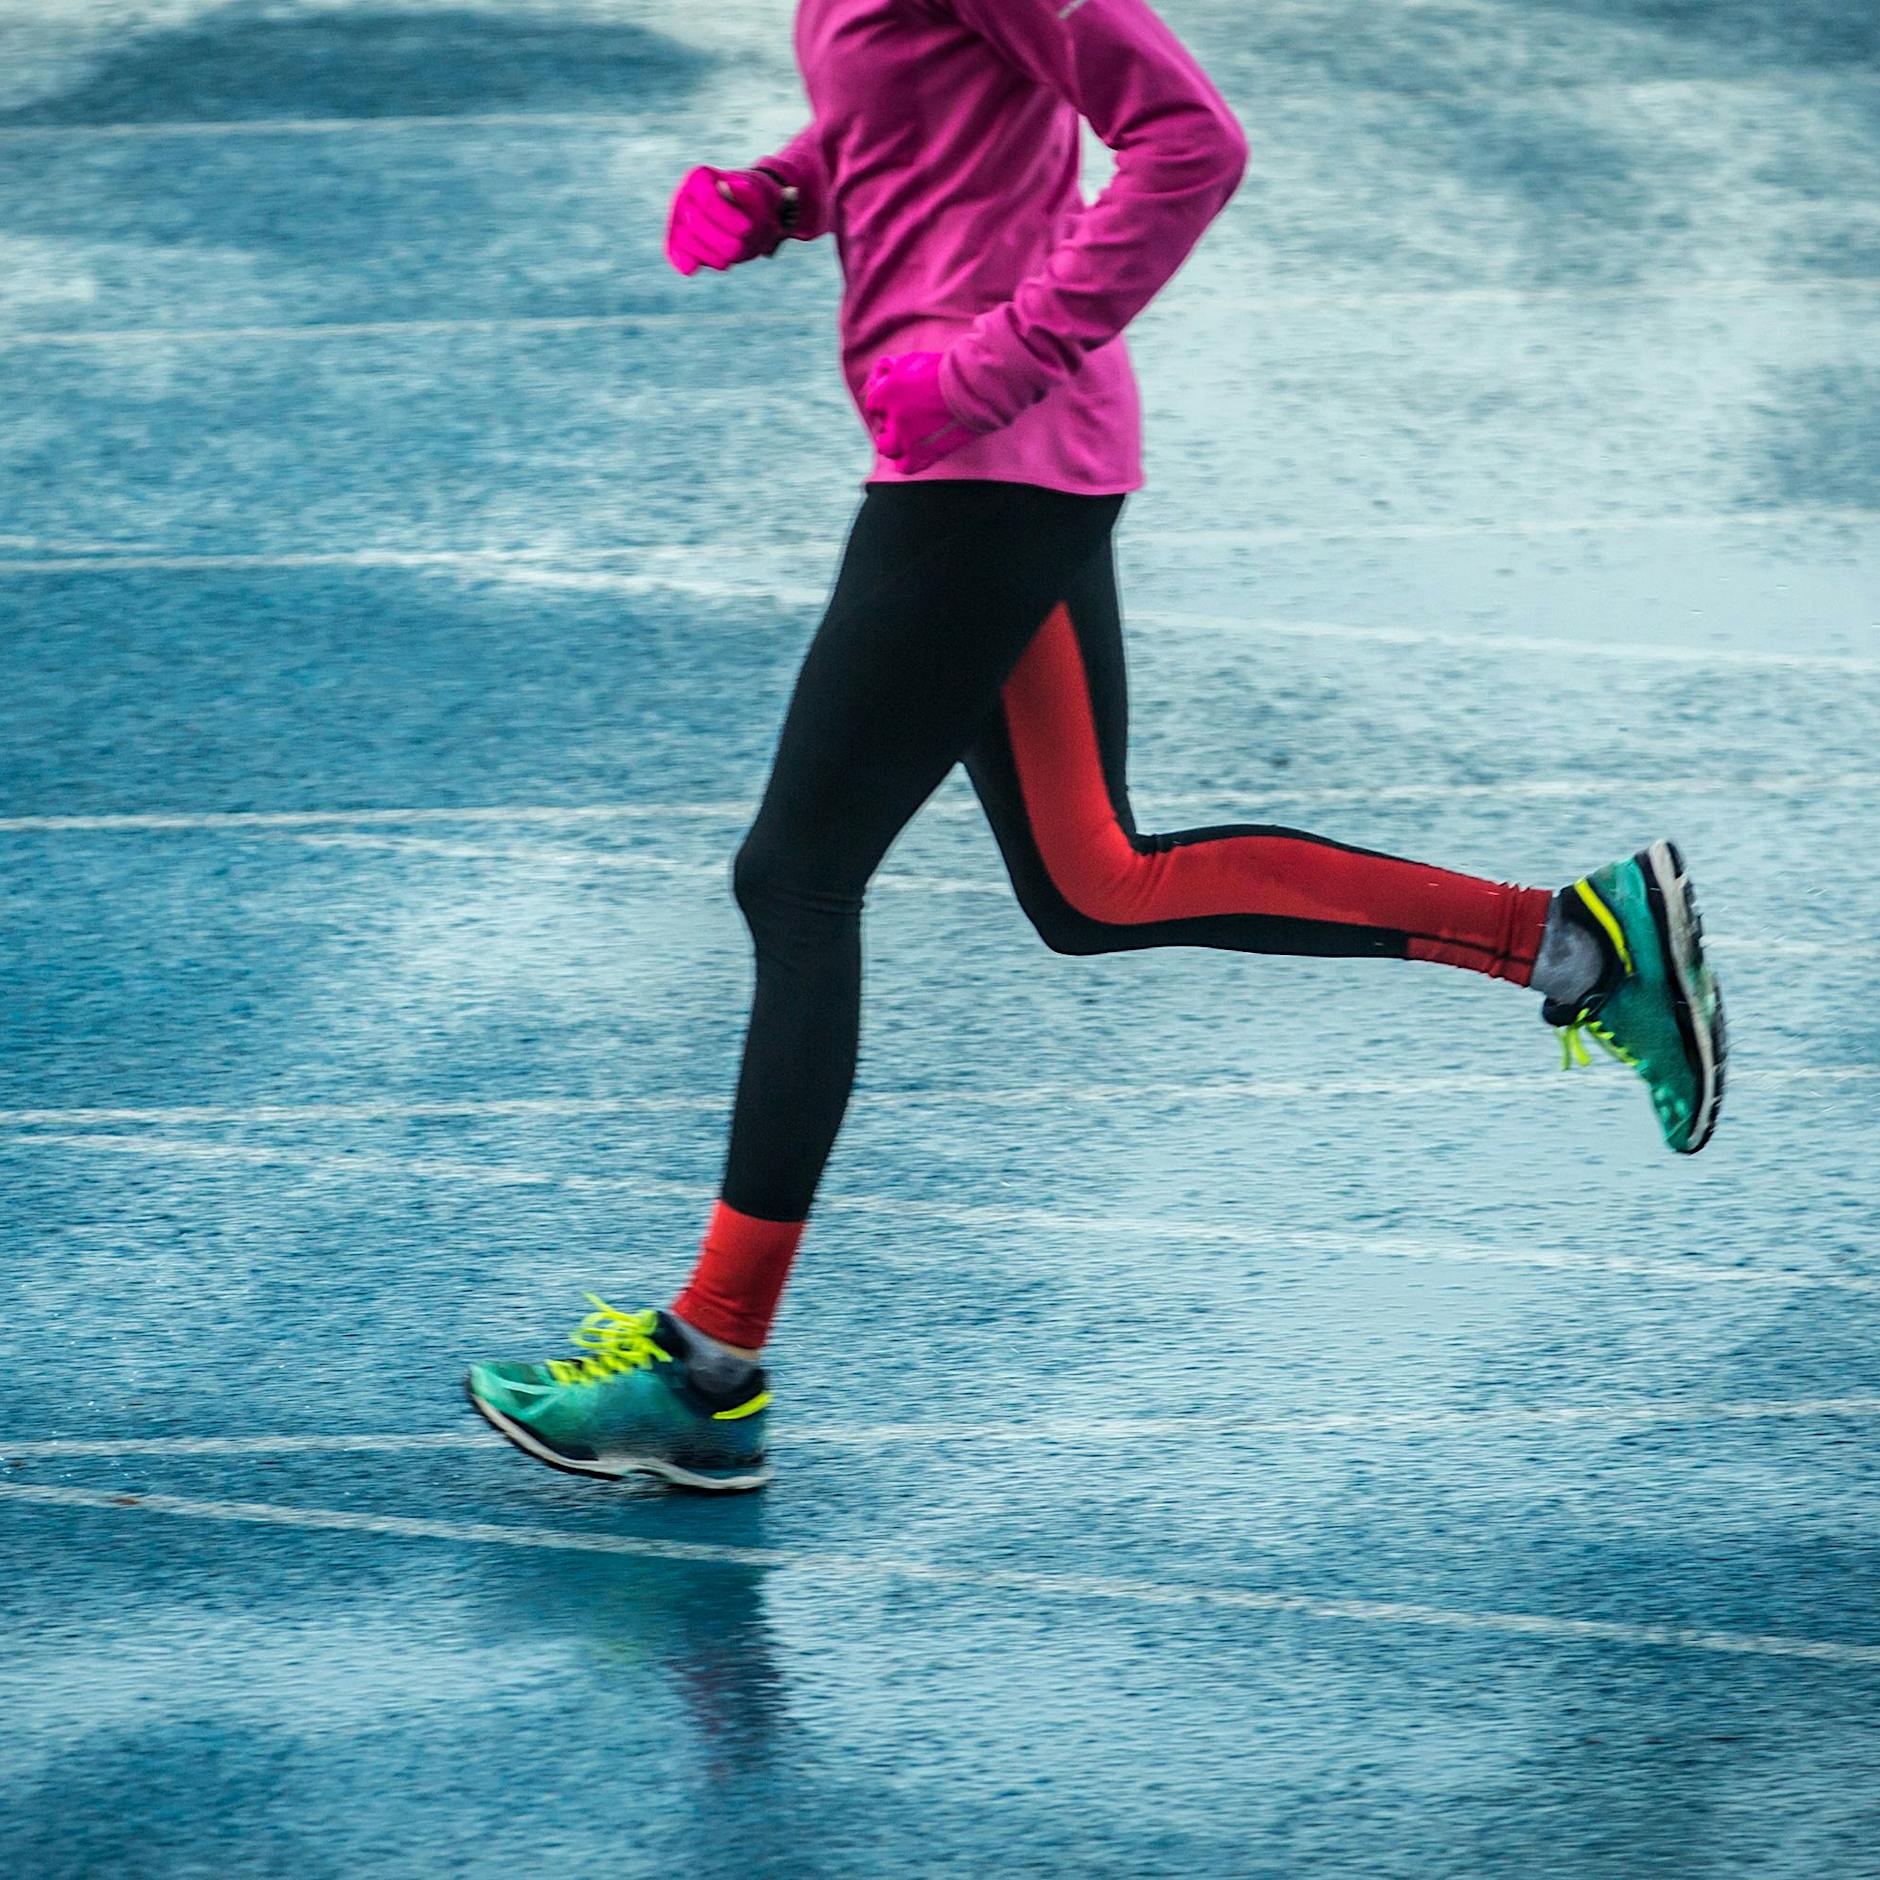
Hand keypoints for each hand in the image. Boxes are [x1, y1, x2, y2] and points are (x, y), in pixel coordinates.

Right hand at [665, 166, 787, 275]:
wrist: (747, 216)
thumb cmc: (752, 202)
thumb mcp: (758, 194)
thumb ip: (747, 193)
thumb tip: (727, 188)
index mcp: (700, 178)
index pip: (708, 199)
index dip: (727, 217)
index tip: (747, 228)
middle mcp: (684, 196)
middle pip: (695, 220)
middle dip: (721, 239)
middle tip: (741, 247)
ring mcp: (679, 219)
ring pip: (686, 240)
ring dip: (712, 254)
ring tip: (733, 255)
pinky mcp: (678, 242)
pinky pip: (675, 252)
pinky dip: (682, 261)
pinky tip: (691, 269)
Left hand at [861, 352, 979, 473]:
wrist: (975, 389)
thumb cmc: (946, 371)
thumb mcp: (913, 359)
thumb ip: (889, 367)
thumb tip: (876, 379)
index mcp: (888, 392)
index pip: (873, 404)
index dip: (885, 403)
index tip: (898, 401)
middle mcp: (894, 417)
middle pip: (879, 427)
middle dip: (888, 424)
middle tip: (904, 420)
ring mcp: (907, 438)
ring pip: (887, 449)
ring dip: (894, 443)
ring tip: (908, 437)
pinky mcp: (923, 455)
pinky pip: (905, 466)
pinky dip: (907, 461)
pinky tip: (915, 452)